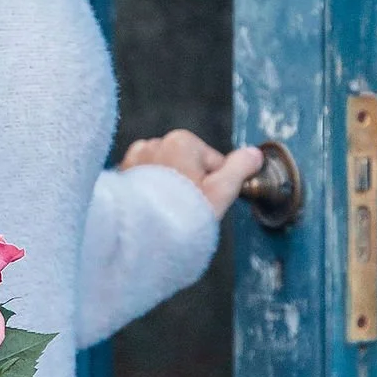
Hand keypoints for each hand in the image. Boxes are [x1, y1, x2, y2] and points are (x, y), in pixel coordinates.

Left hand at [120, 129, 264, 222]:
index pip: (212, 162)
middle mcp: (155, 143)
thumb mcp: (221, 192)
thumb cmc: (182, 215)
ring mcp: (135, 157)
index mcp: (182, 141)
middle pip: (188, 165)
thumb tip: (254, 154)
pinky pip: (146, 181)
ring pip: (166, 173)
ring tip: (168, 210)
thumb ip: (240, 169)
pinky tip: (153, 208)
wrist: (141, 234)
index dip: (214, 186)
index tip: (206, 201)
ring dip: (169, 188)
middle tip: (186, 209)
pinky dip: (151, 192)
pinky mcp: (122, 173)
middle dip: (190, 185)